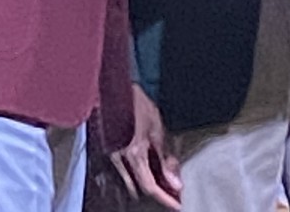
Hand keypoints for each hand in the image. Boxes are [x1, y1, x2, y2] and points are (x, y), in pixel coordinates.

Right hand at [111, 85, 181, 209]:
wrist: (118, 89)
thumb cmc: (138, 104)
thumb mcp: (157, 128)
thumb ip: (165, 158)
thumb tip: (175, 181)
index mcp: (134, 152)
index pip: (150, 186)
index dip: (165, 199)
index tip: (178, 205)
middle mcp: (121, 158)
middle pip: (142, 187)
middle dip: (159, 194)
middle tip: (174, 195)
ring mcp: (113, 155)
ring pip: (133, 181)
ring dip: (149, 186)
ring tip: (166, 185)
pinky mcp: (111, 151)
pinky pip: (126, 172)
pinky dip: (139, 176)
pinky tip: (150, 173)